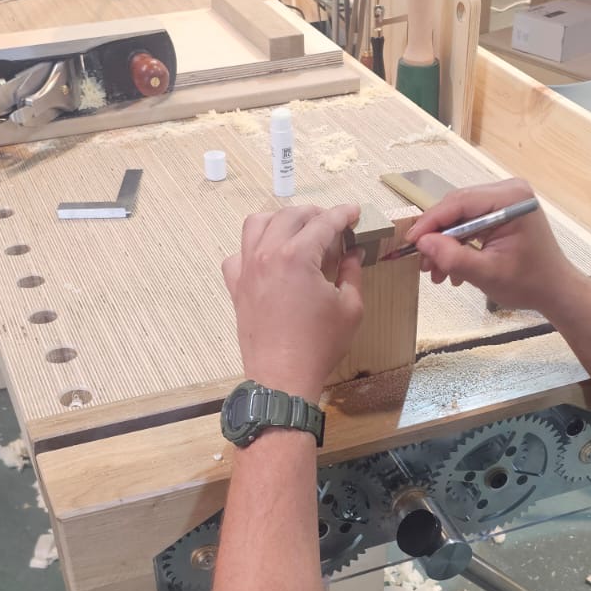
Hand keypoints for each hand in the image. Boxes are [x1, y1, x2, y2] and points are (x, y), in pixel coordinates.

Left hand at [222, 204, 364, 401]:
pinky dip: (252, 248)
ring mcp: (247, 270)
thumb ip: (351, 273)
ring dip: (279, 220)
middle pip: (289, 216)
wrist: (282, 378)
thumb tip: (353, 254)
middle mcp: (267, 255)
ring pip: (256, 224)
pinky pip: (237, 255)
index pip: (323, 223)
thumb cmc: (319, 346)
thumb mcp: (349, 308)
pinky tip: (268, 257)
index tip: (354, 213)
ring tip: (297, 230)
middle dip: (314, 214)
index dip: (342, 214)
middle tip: (332, 224)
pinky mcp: (236, 287)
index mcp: (297, 257)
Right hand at [404, 178, 580, 313]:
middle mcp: (508, 191)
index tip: (410, 242)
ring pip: (460, 216)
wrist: (554, 290)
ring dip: (446, 244)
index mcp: (510, 199)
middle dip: (437, 237)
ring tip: (437, 273)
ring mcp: (505, 200)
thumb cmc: (529, 283)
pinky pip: (470, 222)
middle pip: (457, 207)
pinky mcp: (501, 211)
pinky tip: (453, 268)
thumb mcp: (487, 274)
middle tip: (424, 264)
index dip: (431, 222)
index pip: (459, 202)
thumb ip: (454, 257)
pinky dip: (458, 244)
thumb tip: (423, 242)